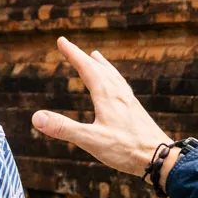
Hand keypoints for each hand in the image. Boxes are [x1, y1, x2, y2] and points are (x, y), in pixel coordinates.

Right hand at [29, 36, 173, 177]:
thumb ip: (64, 128)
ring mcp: (129, 101)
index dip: (73, 54)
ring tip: (96, 57)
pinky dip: (114, 78)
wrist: (160, 157)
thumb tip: (36, 117)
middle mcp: (118, 93)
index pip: (86, 68)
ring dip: (101, 64)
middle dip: (82, 56)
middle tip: (69, 45)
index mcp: (106, 95)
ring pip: (113, 75)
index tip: (61, 40)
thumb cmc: (126, 150)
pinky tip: (117, 88)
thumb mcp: (91, 141)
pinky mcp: (136, 111)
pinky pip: (122, 86)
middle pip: (98, 68)